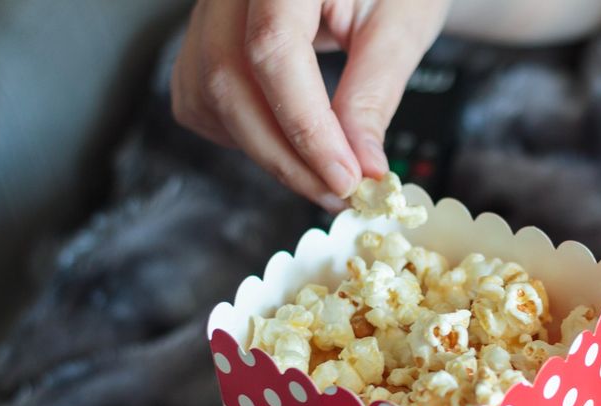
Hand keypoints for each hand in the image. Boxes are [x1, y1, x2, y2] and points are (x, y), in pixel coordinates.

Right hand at [171, 0, 450, 209]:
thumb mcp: (402, 25)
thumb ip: (375, 93)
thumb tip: (362, 167)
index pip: (273, 50)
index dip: (306, 127)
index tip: (345, 177)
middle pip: (229, 80)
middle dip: (285, 155)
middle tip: (339, 193)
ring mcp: (210, 9)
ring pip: (207, 94)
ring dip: (262, 149)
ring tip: (320, 170)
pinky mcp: (204, 33)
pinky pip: (198, 94)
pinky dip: (238, 132)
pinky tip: (284, 138)